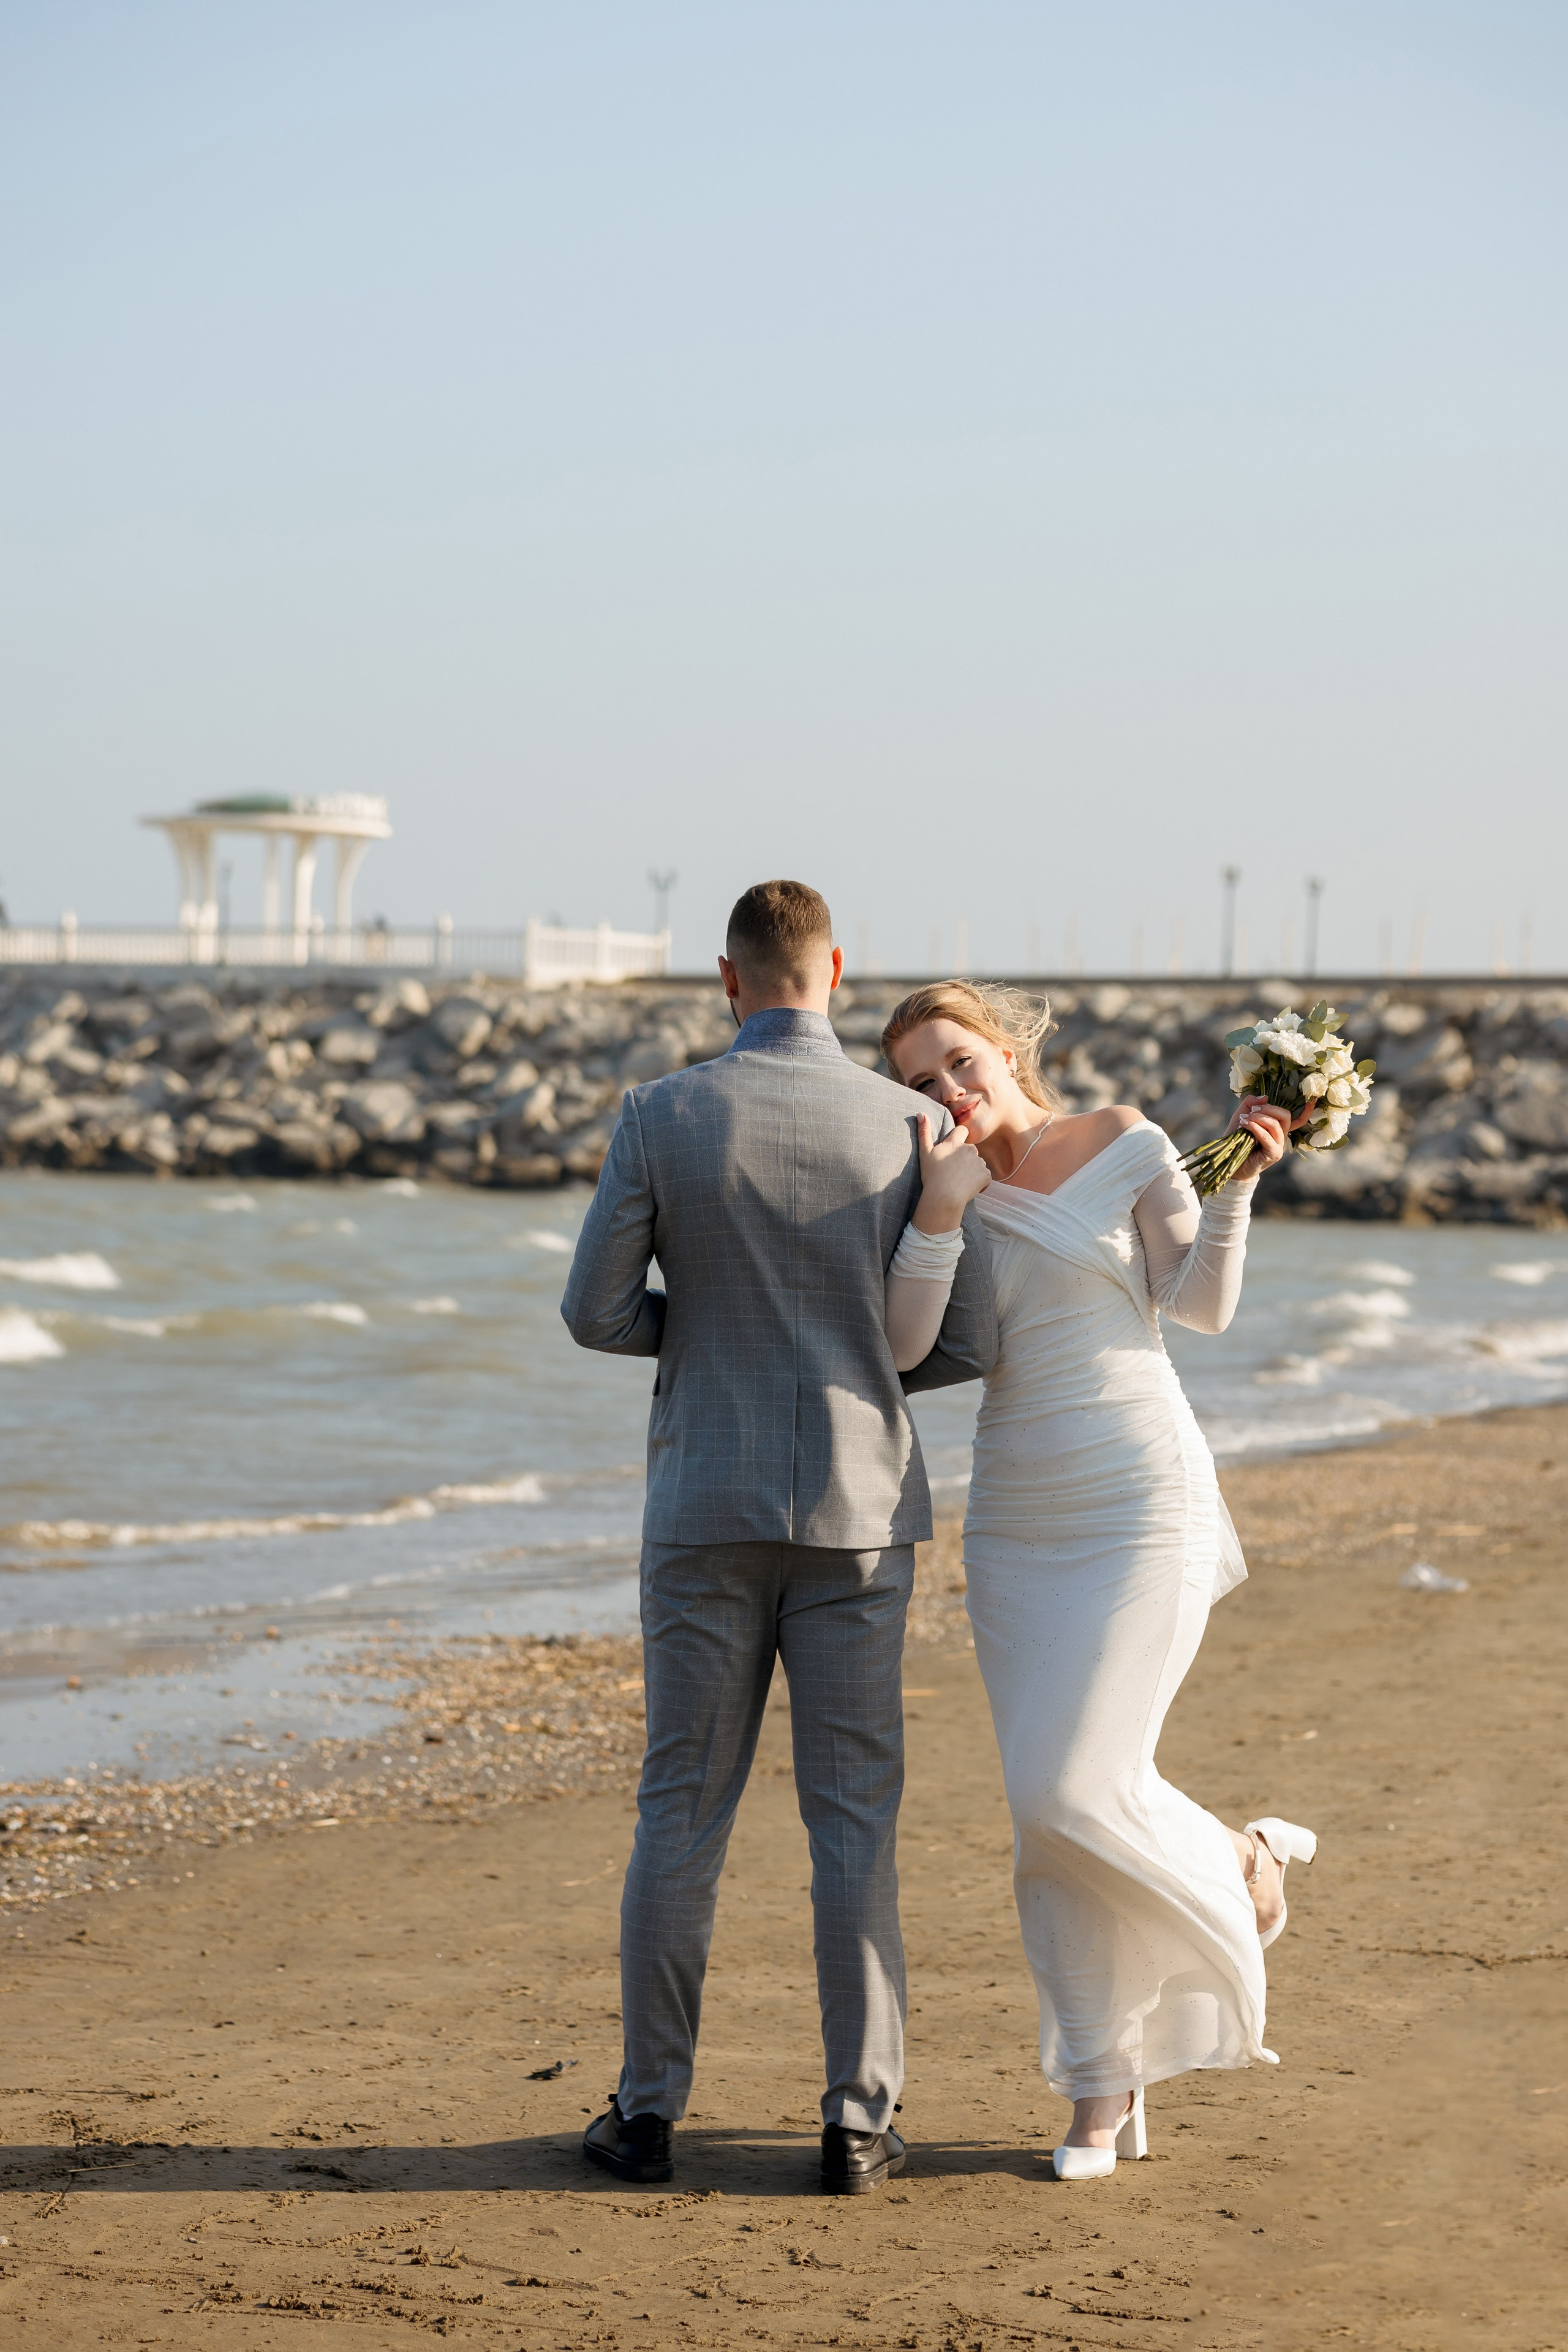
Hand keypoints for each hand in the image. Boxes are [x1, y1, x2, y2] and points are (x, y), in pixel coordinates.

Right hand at [911, 1109, 990, 1232]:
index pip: (962, 1130)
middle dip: (965, 1157)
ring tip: (959, 1181)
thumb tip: (920, 1113)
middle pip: (970, 1149)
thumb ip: (924, 1132)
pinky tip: (968, 1188)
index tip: (953, 1149)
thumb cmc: (932, 1176)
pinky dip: (979, 1182)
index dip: (959, 1137)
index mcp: (955, 1143)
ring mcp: (979, 1162)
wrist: (944, 1197)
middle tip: (953, 1171)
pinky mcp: (986, 1175)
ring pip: (977, 1163)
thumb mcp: (924, 1153)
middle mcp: (969, 1149)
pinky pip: (985, 1176)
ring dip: (972, 1170)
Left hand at [1225, 1093, 1309, 1172]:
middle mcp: (1282, 1136)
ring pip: (1275, 1125)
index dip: (1307, 1110)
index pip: (1298, 1119)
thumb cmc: (1236, 1140)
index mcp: (1278, 1128)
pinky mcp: (1274, 1154)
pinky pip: (1267, 1137)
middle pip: (1285, 1116)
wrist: (1230, 1163)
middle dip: (1269, 1109)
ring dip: (1258, 1118)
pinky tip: (1245, 1124)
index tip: (1312, 1098)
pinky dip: (1255, 1128)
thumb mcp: (1241, 1117)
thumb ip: (1250, 1104)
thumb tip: (1265, 1097)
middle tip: (1252, 1110)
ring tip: (1243, 1119)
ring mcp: (1279, 1146)